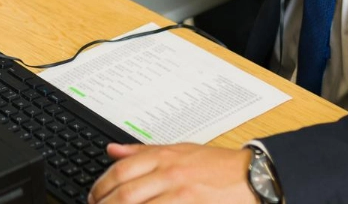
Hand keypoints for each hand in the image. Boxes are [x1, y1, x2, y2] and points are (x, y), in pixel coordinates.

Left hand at [90, 144, 255, 203]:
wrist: (253, 178)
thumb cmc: (217, 166)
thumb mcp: (179, 150)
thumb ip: (143, 152)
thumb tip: (112, 151)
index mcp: (164, 157)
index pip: (121, 172)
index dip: (101, 187)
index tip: (94, 198)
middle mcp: (170, 174)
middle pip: (125, 194)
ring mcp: (181, 194)